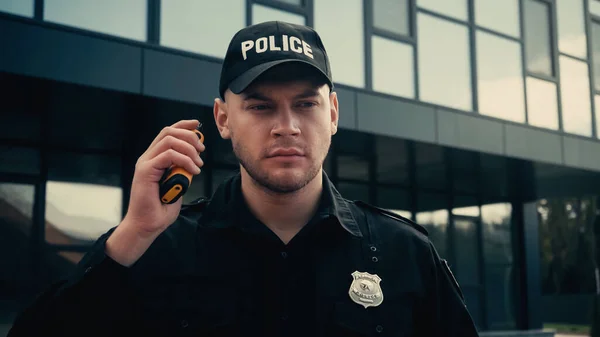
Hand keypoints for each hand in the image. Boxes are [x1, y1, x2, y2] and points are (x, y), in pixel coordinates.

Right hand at [106, 119, 204, 265]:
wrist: (147, 225)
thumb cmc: (160, 209)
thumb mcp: (178, 185)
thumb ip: (183, 171)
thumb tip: (193, 162)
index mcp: (154, 159)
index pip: (167, 133)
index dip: (183, 125)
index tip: (198, 126)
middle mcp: (148, 158)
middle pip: (169, 132)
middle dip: (189, 136)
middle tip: (202, 150)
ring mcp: (145, 163)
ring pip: (169, 141)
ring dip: (189, 149)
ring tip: (198, 164)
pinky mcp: (146, 171)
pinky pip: (168, 155)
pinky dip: (184, 160)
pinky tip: (193, 171)